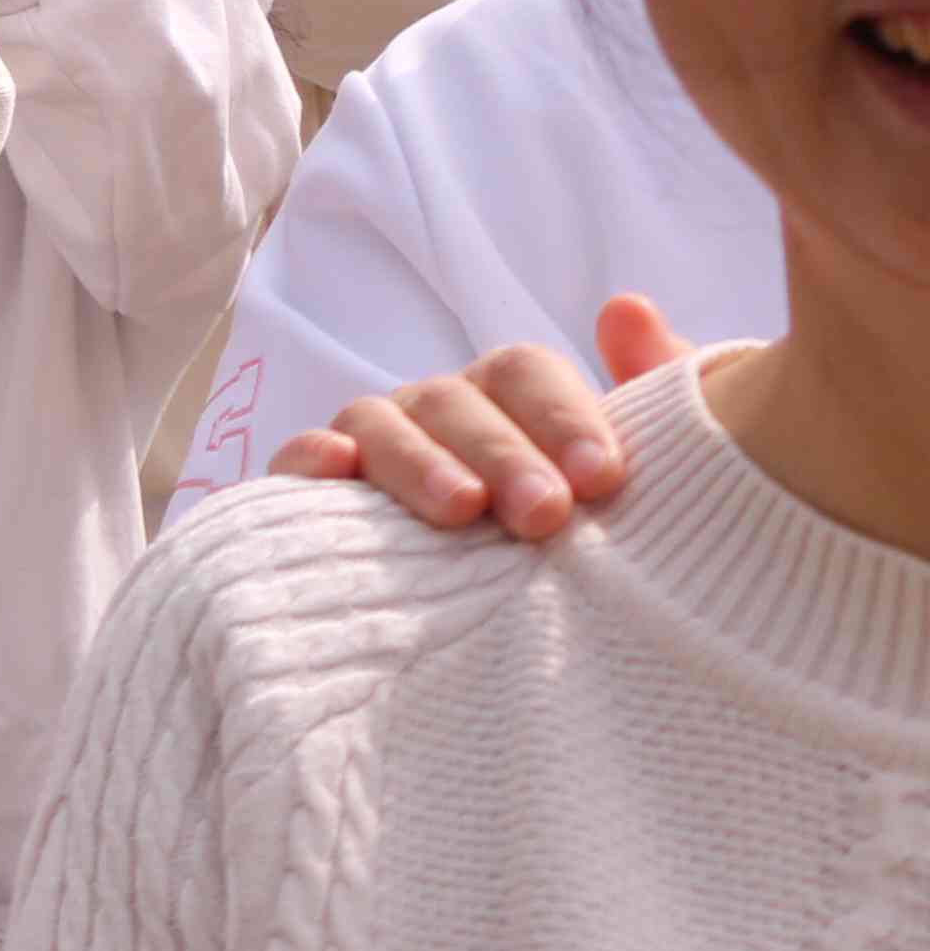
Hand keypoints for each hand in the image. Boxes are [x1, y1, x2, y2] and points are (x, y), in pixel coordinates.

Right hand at [270, 294, 691, 537]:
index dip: (562, 414)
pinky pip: (296, 462)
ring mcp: (371, 453)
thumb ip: (655, 399)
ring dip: (419, 461)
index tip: (602, 477)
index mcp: (509, 406)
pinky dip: (310, 459)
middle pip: (453, 400)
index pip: (523, 373)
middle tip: (545, 515)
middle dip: (503, 454)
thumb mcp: (636, 484)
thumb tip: (628, 306)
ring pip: (376, 422)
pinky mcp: (314, 503)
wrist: (532, 644)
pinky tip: (338, 468)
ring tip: (460, 510)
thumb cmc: (585, 547)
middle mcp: (436, 418)